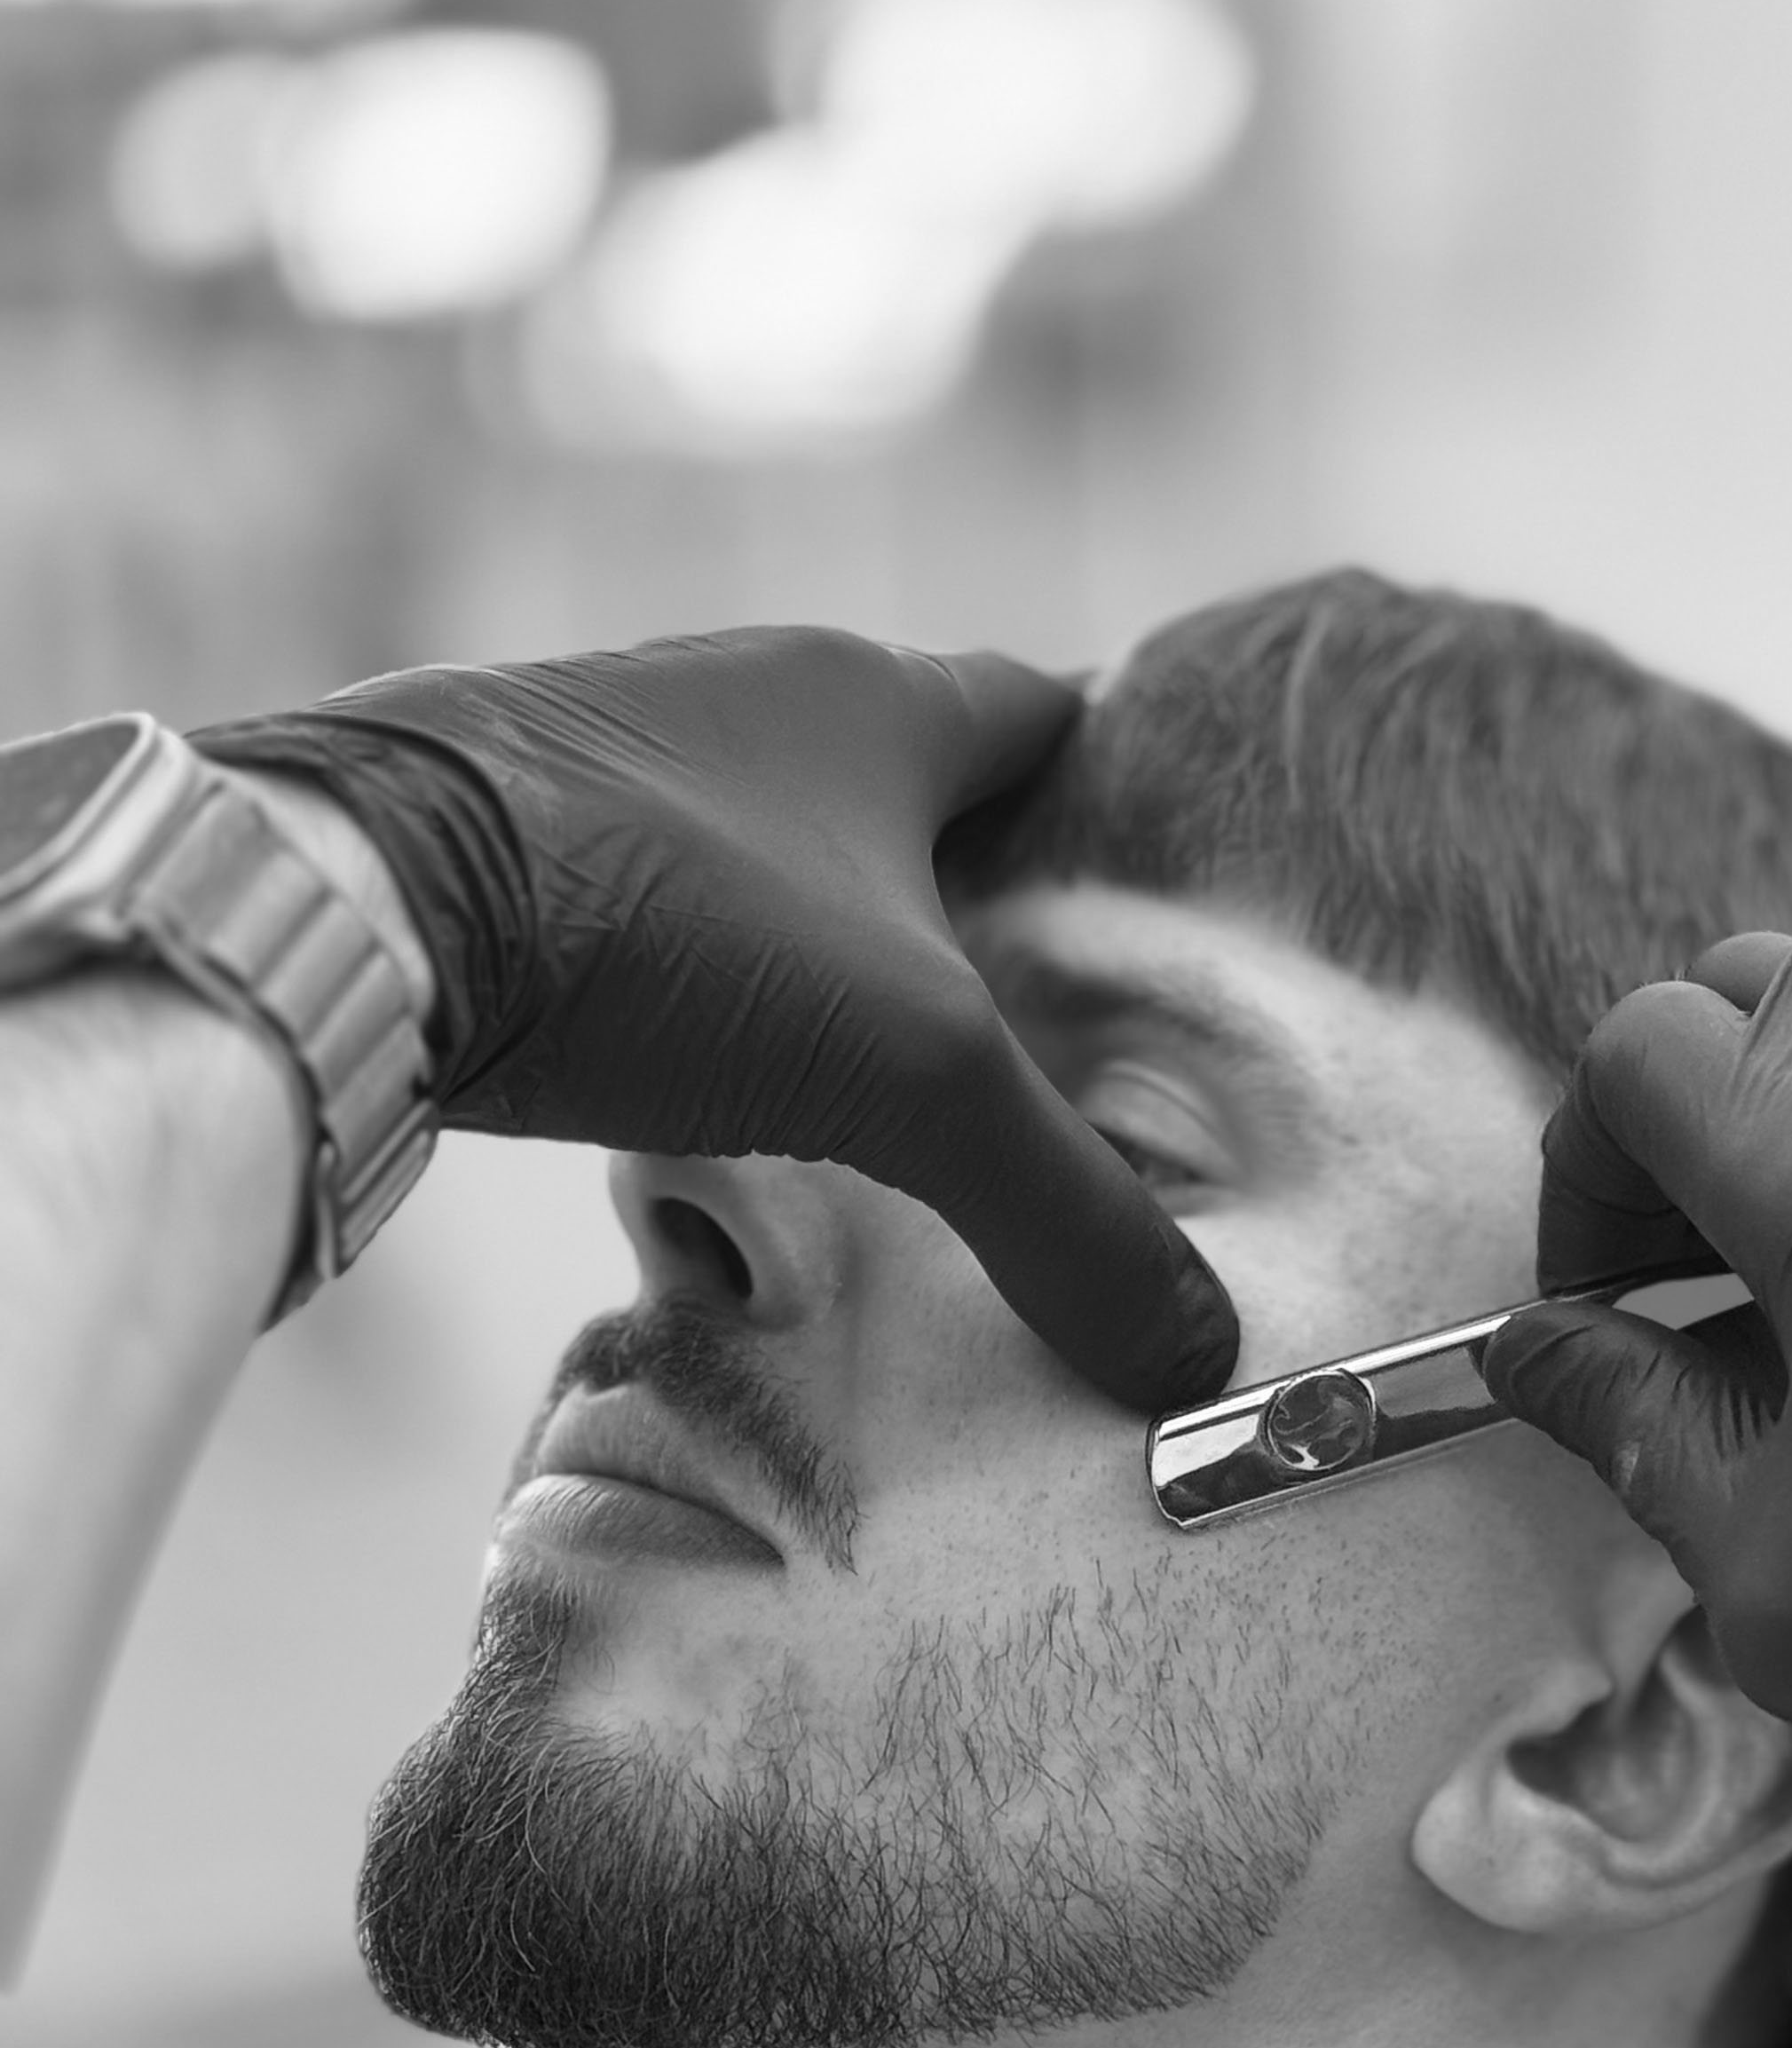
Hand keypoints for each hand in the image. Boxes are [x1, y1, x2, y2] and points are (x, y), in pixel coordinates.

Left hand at [190, 629, 1234, 1411]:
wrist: (344, 910)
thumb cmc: (660, 933)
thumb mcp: (911, 1077)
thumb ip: (1062, 1208)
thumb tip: (1192, 1350)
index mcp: (877, 702)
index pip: (1054, 714)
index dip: (1126, 797)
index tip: (1177, 898)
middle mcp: (750, 696)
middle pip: (922, 787)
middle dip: (992, 895)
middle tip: (1061, 1026)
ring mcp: (621, 762)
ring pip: (788, 851)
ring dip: (846, 944)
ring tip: (906, 1074)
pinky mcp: (516, 844)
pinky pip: (672, 909)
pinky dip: (722, 984)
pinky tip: (734, 1083)